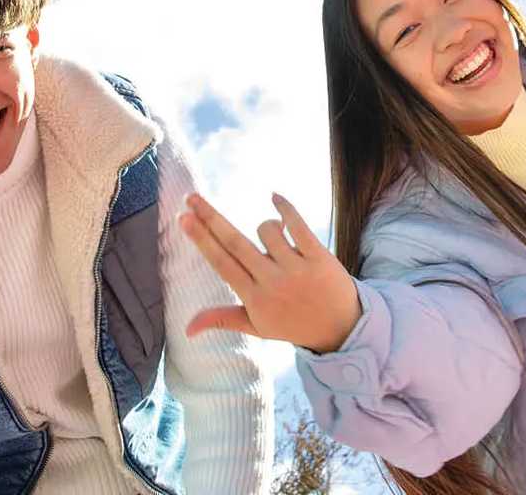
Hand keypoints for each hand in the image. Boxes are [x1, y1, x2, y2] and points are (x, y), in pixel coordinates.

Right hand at [179, 192, 362, 352]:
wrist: (341, 329)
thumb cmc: (292, 324)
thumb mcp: (256, 326)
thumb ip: (222, 319)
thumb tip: (186, 329)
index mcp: (254, 298)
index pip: (221, 263)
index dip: (201, 239)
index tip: (183, 218)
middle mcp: (273, 282)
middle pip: (236, 243)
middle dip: (211, 218)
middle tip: (191, 197)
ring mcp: (297, 268)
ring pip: (268, 230)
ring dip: (267, 226)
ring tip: (276, 238)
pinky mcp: (319, 257)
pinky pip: (298, 225)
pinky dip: (285, 208)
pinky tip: (274, 196)